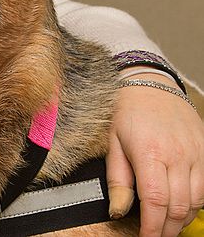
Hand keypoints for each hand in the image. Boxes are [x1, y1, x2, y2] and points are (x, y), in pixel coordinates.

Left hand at [106, 72, 203, 236]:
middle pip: (179, 205)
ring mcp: (196, 153)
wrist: (151, 84)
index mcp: (150, 152)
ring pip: (197, 200)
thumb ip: (117, 179)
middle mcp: (178, 154)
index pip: (155, 200)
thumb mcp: (112, 143)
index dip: (152, 226)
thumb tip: (118, 210)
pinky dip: (197, 202)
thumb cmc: (127, 112)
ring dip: (183, 218)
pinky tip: (182, 207)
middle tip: (155, 236)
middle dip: (167, 228)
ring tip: (166, 225)